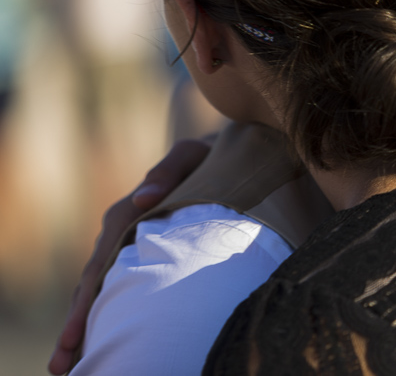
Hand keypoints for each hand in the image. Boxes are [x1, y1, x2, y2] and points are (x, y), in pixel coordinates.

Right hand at [48, 138, 211, 374]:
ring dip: (85, 326)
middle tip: (61, 366)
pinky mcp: (141, 252)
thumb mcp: (192, 156)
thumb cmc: (207, 159)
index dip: (88, 302)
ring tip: (68, 366)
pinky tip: (98, 341)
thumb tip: (144, 198)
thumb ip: (168, 172)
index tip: (76, 335)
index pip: (101, 265)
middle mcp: (120, 232)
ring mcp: (128, 245)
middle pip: (92, 284)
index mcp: (128, 213)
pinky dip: (104, 312)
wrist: (219, 157)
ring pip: (100, 290)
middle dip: (76, 325)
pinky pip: (118, 285)